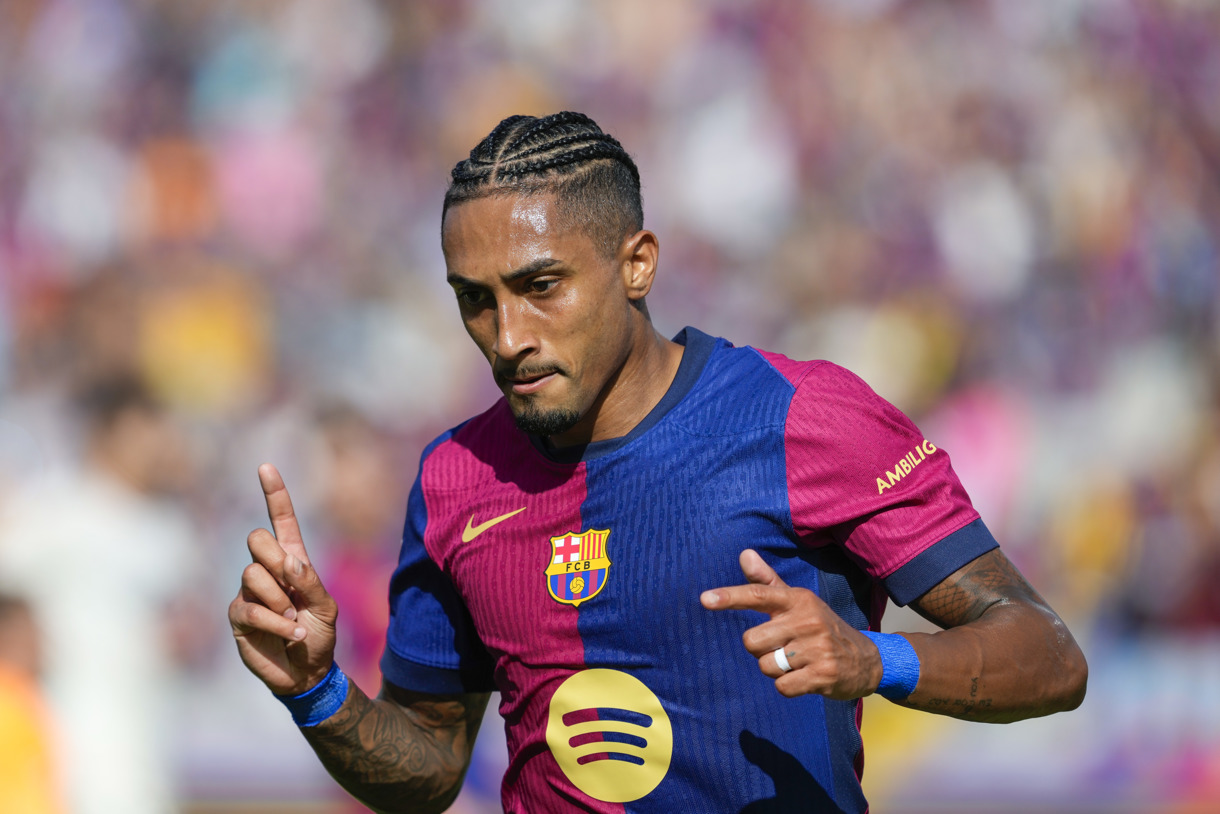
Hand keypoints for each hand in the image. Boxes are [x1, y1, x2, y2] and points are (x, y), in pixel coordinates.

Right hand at [229, 464, 338, 695]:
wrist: (306, 672)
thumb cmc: (319, 635)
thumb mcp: (326, 607)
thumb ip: (310, 581)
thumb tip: (288, 562)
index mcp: (293, 560)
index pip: (281, 520)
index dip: (274, 494)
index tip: (265, 466)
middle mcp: (267, 570)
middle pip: (257, 540)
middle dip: (276, 560)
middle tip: (293, 589)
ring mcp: (249, 591)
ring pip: (254, 575)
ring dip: (280, 601)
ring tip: (293, 620)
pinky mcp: (238, 615)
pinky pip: (251, 608)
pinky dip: (276, 623)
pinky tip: (289, 633)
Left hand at [700, 549, 883, 699]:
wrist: (866, 660)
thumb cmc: (819, 627)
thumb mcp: (797, 602)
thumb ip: (767, 582)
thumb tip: (744, 554)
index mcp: (798, 600)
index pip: (758, 595)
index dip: (730, 597)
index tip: (705, 599)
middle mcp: (808, 620)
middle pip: (752, 641)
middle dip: (760, 649)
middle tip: (782, 647)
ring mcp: (817, 648)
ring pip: (766, 666)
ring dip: (775, 670)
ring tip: (797, 662)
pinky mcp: (824, 675)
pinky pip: (782, 687)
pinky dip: (788, 686)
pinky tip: (805, 677)